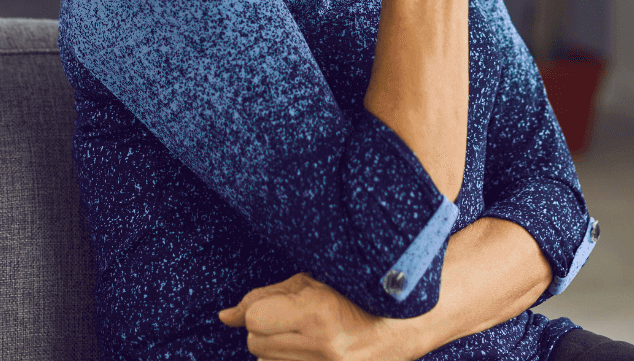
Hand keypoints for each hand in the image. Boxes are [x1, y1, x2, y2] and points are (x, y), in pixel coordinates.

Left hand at [218, 273, 417, 360]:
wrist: (409, 322)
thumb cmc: (361, 291)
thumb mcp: (314, 281)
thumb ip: (266, 296)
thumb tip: (223, 317)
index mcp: (318, 314)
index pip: (255, 320)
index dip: (257, 310)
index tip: (273, 305)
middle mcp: (322, 347)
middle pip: (256, 343)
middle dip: (265, 328)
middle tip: (293, 316)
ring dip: (276, 346)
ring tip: (305, 332)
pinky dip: (288, 359)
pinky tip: (308, 348)